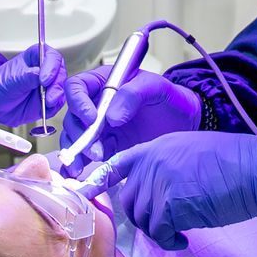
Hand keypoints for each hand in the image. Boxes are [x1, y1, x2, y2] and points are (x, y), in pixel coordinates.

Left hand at [0, 45, 66, 123]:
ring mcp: (48, 86)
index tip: (44, 80)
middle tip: (49, 95)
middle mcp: (45, 70)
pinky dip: (54, 108)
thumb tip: (39, 74)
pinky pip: (57, 104)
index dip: (51, 67)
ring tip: (47, 103)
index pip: (52, 57)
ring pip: (62, 89)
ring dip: (57, 97)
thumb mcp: (10, 79)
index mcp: (36, 57)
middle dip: (57, 85)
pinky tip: (45, 109)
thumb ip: (26, 76)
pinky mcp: (48, 100)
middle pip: (61, 73)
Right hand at [62, 66, 201, 156]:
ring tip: (87, 164)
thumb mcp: (157, 88)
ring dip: (77, 151)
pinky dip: (79, 164)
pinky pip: (85, 155)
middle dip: (79, 134)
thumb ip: (134, 94)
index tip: (93, 119)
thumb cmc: (170, 99)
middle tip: (96, 148)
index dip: (78, 102)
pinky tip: (79, 173)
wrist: (184, 123)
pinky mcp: (104, 147)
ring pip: (74, 137)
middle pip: (73, 116)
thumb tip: (111, 117)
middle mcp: (96, 104)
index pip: (77, 87)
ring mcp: (99, 127)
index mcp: (104, 83)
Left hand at [96, 131, 256, 249]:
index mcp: (157, 147)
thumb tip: (155, 191)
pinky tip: (184, 239)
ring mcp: (159, 182)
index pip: (118, 164)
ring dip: (159, 232)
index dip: (101, 181)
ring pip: (143, 219)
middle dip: (144, 217)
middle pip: (130, 200)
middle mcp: (152, 162)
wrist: (256, 170)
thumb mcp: (192, 153)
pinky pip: (159, 232)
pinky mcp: (170, 205)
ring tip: (179, 233)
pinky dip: (170, 241)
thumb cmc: (235, 163)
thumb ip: (167, 167)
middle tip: (165, 225)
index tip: (87, 193)